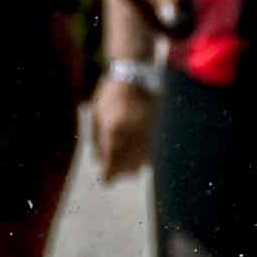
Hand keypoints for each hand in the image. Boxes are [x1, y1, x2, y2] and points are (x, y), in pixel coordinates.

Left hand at [85, 70, 157, 187]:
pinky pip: (151, 156)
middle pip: (126, 169)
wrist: (136, 76)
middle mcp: (133, 135)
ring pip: (140, 165)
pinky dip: (143, 158)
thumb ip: (97, 142)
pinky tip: (138, 149)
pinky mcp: (159, 134)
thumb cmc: (111, 95)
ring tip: (126, 154)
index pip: (111, 164)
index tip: (106, 180)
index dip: (108, 176)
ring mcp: (148, 135)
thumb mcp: (96, 115)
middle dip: (119, 171)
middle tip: (114, 166)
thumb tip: (101, 164)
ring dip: (131, 166)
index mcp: (114, 130)